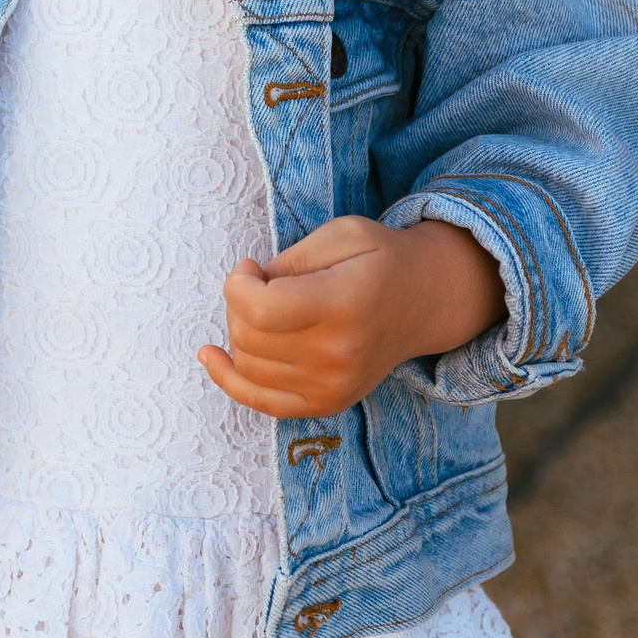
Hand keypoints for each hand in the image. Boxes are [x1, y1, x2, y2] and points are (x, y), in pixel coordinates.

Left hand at [198, 216, 504, 418]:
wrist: (426, 301)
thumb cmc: (378, 259)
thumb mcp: (340, 234)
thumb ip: (289, 261)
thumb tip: (246, 290)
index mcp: (344, 305)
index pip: (258, 310)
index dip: (238, 283)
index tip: (251, 267)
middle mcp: (339, 354)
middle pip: (248, 337)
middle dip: (237, 303)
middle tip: (261, 284)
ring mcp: (334, 385)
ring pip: (247, 366)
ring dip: (240, 332)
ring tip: (266, 309)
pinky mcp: (327, 402)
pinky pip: (261, 401)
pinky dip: (229, 379)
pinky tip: (211, 355)